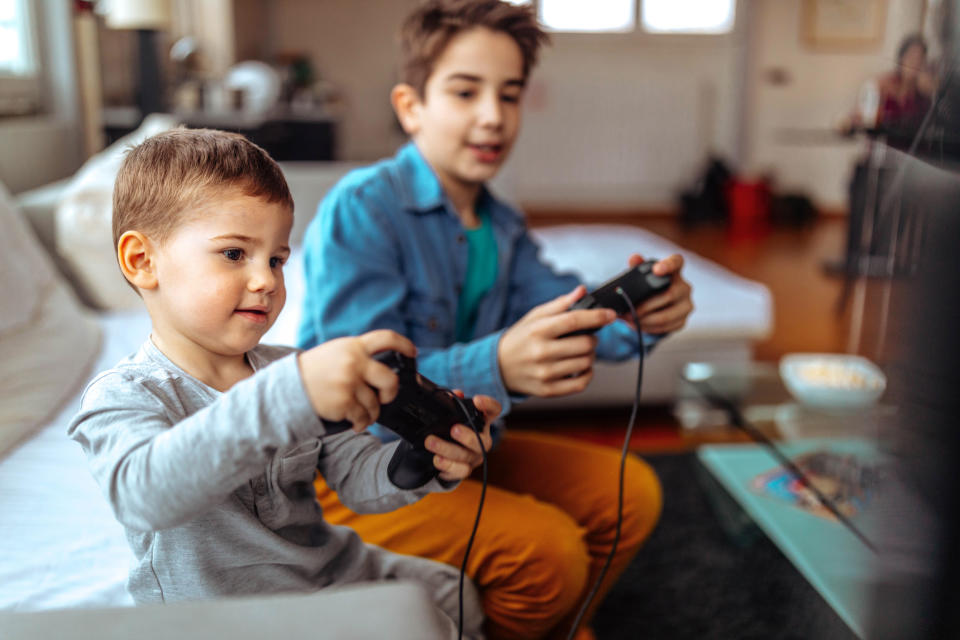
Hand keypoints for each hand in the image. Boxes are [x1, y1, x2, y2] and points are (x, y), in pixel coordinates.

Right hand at [297, 330, 416, 430]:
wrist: (290, 387)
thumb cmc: (315, 371)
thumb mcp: (337, 352)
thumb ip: (359, 354)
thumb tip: (385, 366)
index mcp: (353, 346)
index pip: (386, 338)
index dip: (404, 345)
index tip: (413, 352)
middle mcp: (354, 362)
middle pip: (390, 380)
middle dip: (391, 392)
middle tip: (385, 397)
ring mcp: (349, 382)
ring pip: (375, 404)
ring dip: (372, 413)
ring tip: (363, 414)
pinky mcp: (344, 401)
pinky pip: (363, 417)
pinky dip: (361, 423)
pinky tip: (355, 422)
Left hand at [423, 394, 498, 481]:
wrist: (447, 455)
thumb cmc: (451, 430)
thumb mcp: (451, 415)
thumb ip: (452, 403)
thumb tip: (453, 394)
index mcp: (482, 422)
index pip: (494, 410)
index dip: (489, 405)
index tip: (477, 400)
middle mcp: (482, 440)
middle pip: (482, 441)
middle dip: (467, 436)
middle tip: (454, 429)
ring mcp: (474, 457)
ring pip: (465, 456)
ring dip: (447, 449)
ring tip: (431, 442)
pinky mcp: (464, 470)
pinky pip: (460, 471)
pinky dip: (447, 466)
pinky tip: (437, 460)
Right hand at [498, 287, 615, 396]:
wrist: (499, 367)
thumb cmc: (520, 338)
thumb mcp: (535, 317)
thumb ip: (560, 304)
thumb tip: (582, 291)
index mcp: (538, 330)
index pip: (574, 320)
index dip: (597, 316)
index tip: (610, 315)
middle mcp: (541, 352)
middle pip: (585, 344)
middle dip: (592, 338)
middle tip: (586, 337)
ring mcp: (545, 374)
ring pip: (586, 363)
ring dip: (589, 355)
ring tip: (580, 351)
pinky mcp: (548, 390)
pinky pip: (581, 383)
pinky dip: (587, 374)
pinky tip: (580, 367)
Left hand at [624, 253, 692, 334]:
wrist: (655, 308)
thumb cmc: (648, 287)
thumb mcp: (641, 276)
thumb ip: (637, 266)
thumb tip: (634, 258)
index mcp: (674, 271)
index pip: (676, 262)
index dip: (668, 265)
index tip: (656, 269)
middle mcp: (684, 287)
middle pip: (668, 295)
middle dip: (645, 305)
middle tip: (627, 311)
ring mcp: (686, 305)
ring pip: (666, 315)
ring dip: (645, 320)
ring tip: (629, 320)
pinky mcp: (683, 321)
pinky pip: (666, 327)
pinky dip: (649, 328)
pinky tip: (638, 325)